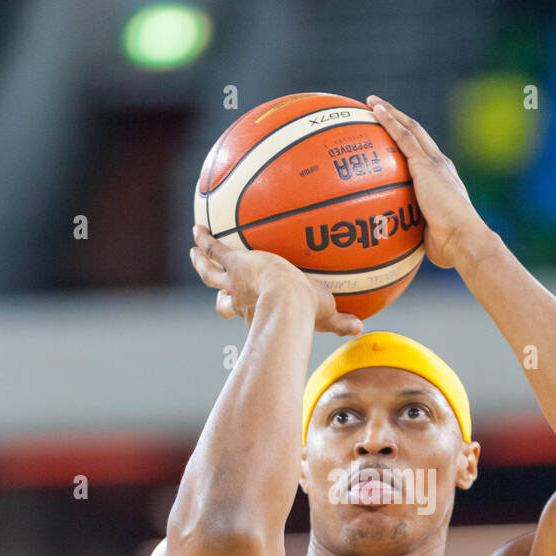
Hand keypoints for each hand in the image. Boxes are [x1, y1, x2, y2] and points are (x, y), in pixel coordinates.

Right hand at [190, 224, 362, 336]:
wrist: (286, 302)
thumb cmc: (306, 314)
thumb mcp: (326, 317)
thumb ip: (342, 322)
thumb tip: (361, 328)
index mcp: (257, 313)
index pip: (247, 314)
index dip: (242, 313)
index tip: (239, 310)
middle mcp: (240, 301)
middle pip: (222, 301)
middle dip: (218, 294)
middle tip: (215, 287)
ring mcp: (234, 281)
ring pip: (210, 273)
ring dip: (201, 263)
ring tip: (194, 252)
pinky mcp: (234, 262)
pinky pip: (215, 248)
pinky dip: (205, 239)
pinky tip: (198, 228)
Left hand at [367, 95, 489, 268]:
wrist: (464, 239)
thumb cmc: (449, 247)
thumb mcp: (428, 236)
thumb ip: (414, 231)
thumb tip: (396, 246)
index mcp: (443, 180)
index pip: (424, 155)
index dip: (410, 142)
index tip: (395, 135)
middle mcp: (440, 166)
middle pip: (417, 135)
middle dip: (398, 119)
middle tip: (379, 109)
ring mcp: (434, 163)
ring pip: (409, 129)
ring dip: (391, 113)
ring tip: (372, 102)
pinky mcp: (425, 165)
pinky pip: (403, 137)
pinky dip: (389, 120)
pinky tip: (375, 110)